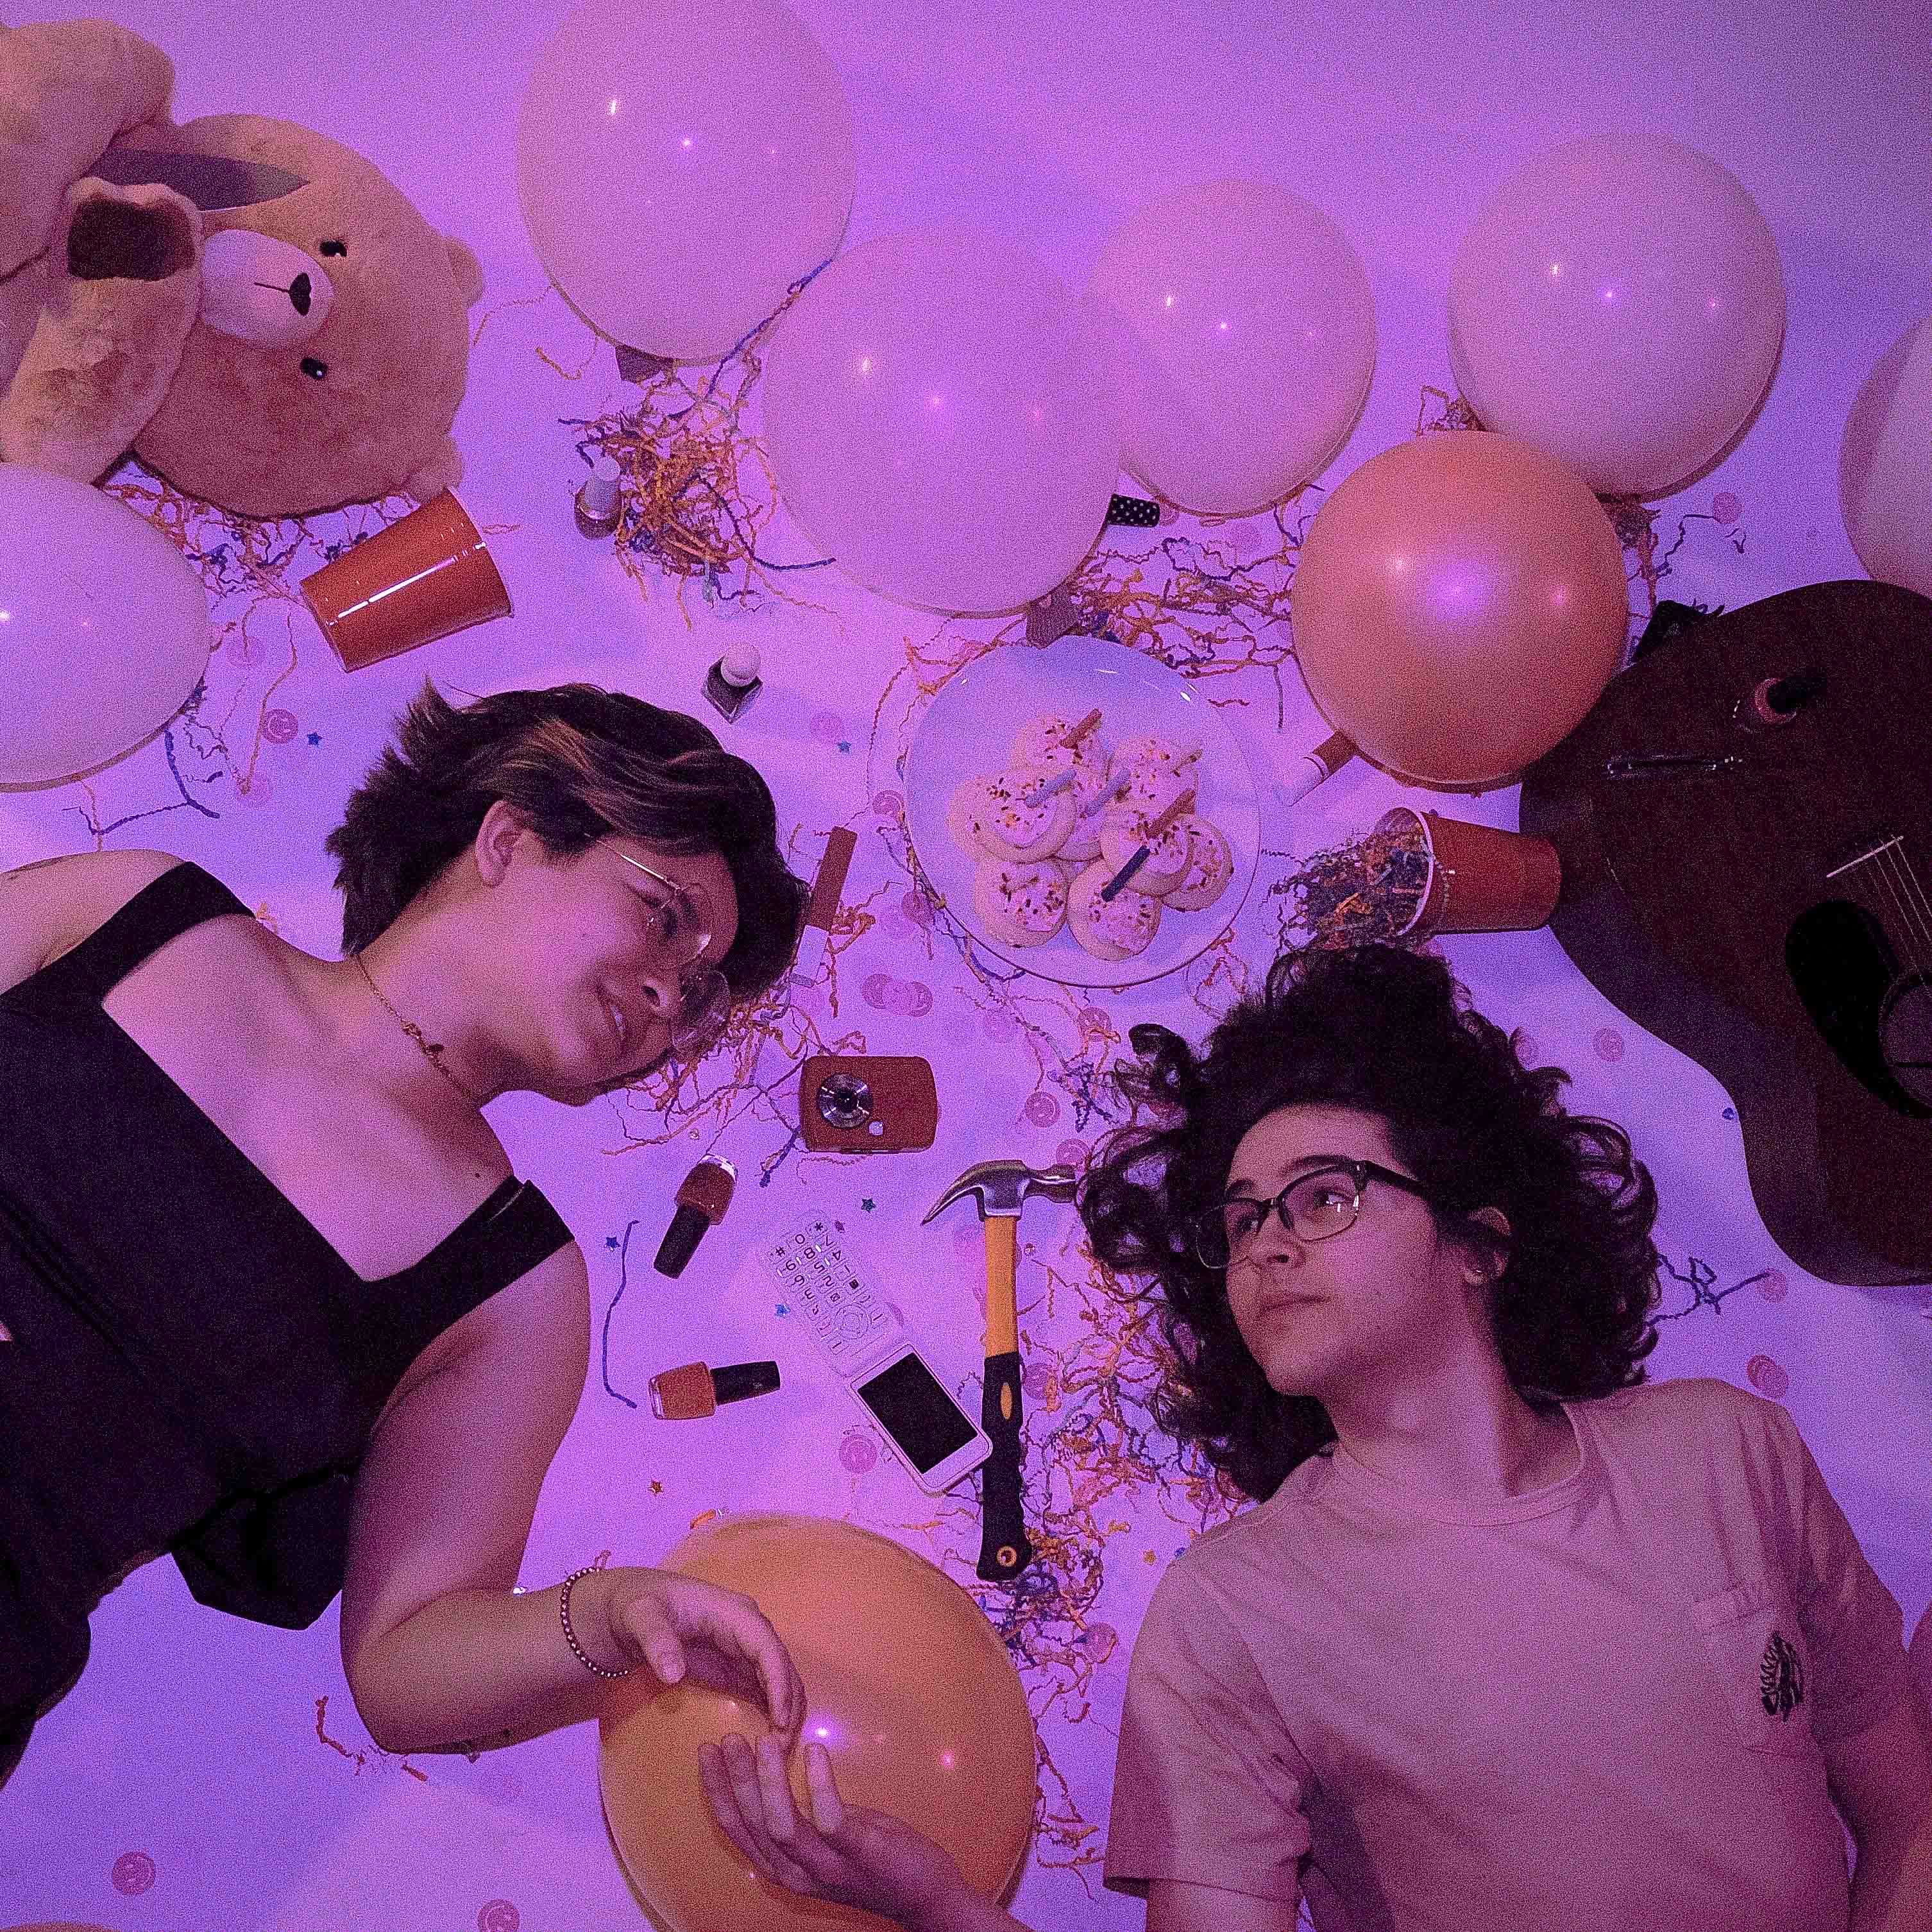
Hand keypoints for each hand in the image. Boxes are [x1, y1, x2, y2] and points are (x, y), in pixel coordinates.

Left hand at [595, 1569, 804, 1736]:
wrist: (628, 1608)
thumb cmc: (638, 1606)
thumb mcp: (641, 1618)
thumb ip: (657, 1641)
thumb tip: (673, 1674)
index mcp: (732, 1612)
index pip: (766, 1646)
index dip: (778, 1681)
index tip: (780, 1718)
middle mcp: (746, 1628)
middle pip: (779, 1664)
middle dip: (788, 1703)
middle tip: (782, 1746)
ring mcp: (742, 1647)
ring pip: (777, 1677)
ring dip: (785, 1710)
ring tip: (780, 1748)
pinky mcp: (733, 1665)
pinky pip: (762, 1687)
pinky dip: (771, 1710)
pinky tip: (770, 1736)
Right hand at [700, 1731, 973, 1931]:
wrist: (924, 1892)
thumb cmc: (873, 1856)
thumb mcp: (825, 1838)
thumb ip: (799, 1816)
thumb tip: (771, 1772)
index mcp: (783, 1866)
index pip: (737, 1829)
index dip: (718, 1790)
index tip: (707, 1751)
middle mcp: (797, 1872)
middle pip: (753, 1824)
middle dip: (736, 1779)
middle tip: (730, 1739)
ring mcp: (827, 1867)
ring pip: (782, 1825)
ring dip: (768, 1781)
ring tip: (762, 1741)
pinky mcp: (859, 1854)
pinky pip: (829, 1819)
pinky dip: (819, 1784)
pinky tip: (816, 1751)